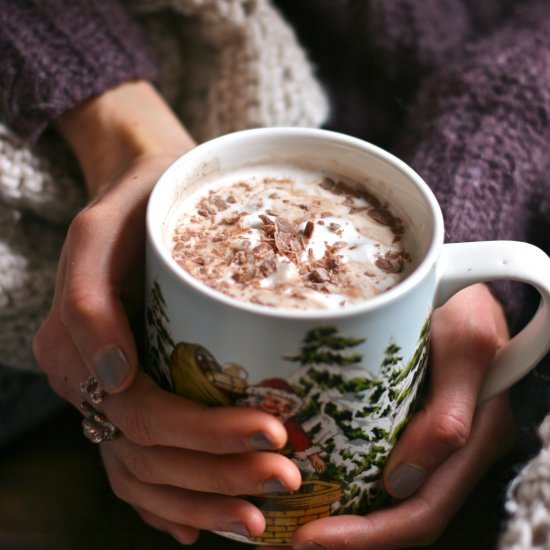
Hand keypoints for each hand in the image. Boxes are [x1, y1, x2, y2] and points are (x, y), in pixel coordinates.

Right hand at [33, 82, 301, 543]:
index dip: (203, 435)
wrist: (142, 191)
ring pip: (143, 474)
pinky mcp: (131, 395)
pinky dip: (173, 502)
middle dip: (217, 475)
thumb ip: (90, 301)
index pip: (141, 413)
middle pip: (148, 453)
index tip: (271, 434)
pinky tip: (208, 524)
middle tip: (284, 479)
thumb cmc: (132, 206)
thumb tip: (115, 378)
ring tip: (261, 518)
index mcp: (75, 345)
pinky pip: (139, 466)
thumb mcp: (101, 233)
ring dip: (203, 500)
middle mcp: (88, 379)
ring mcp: (107, 395)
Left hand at [282, 283, 514, 549]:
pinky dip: (346, 482)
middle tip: (286, 537)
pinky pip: (378, 465)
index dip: (369, 537)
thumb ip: (447, 415)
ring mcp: (429, 440)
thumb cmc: (470, 310)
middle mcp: (450, 454)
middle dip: (345, 538)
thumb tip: (401, 483)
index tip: (313, 537)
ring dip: (341, 516)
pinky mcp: (409, 422)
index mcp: (470, 444)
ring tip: (288, 518)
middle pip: (398, 516)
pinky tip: (311, 475)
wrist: (467, 290)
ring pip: (387, 498)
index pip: (420, 513)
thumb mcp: (465, 347)